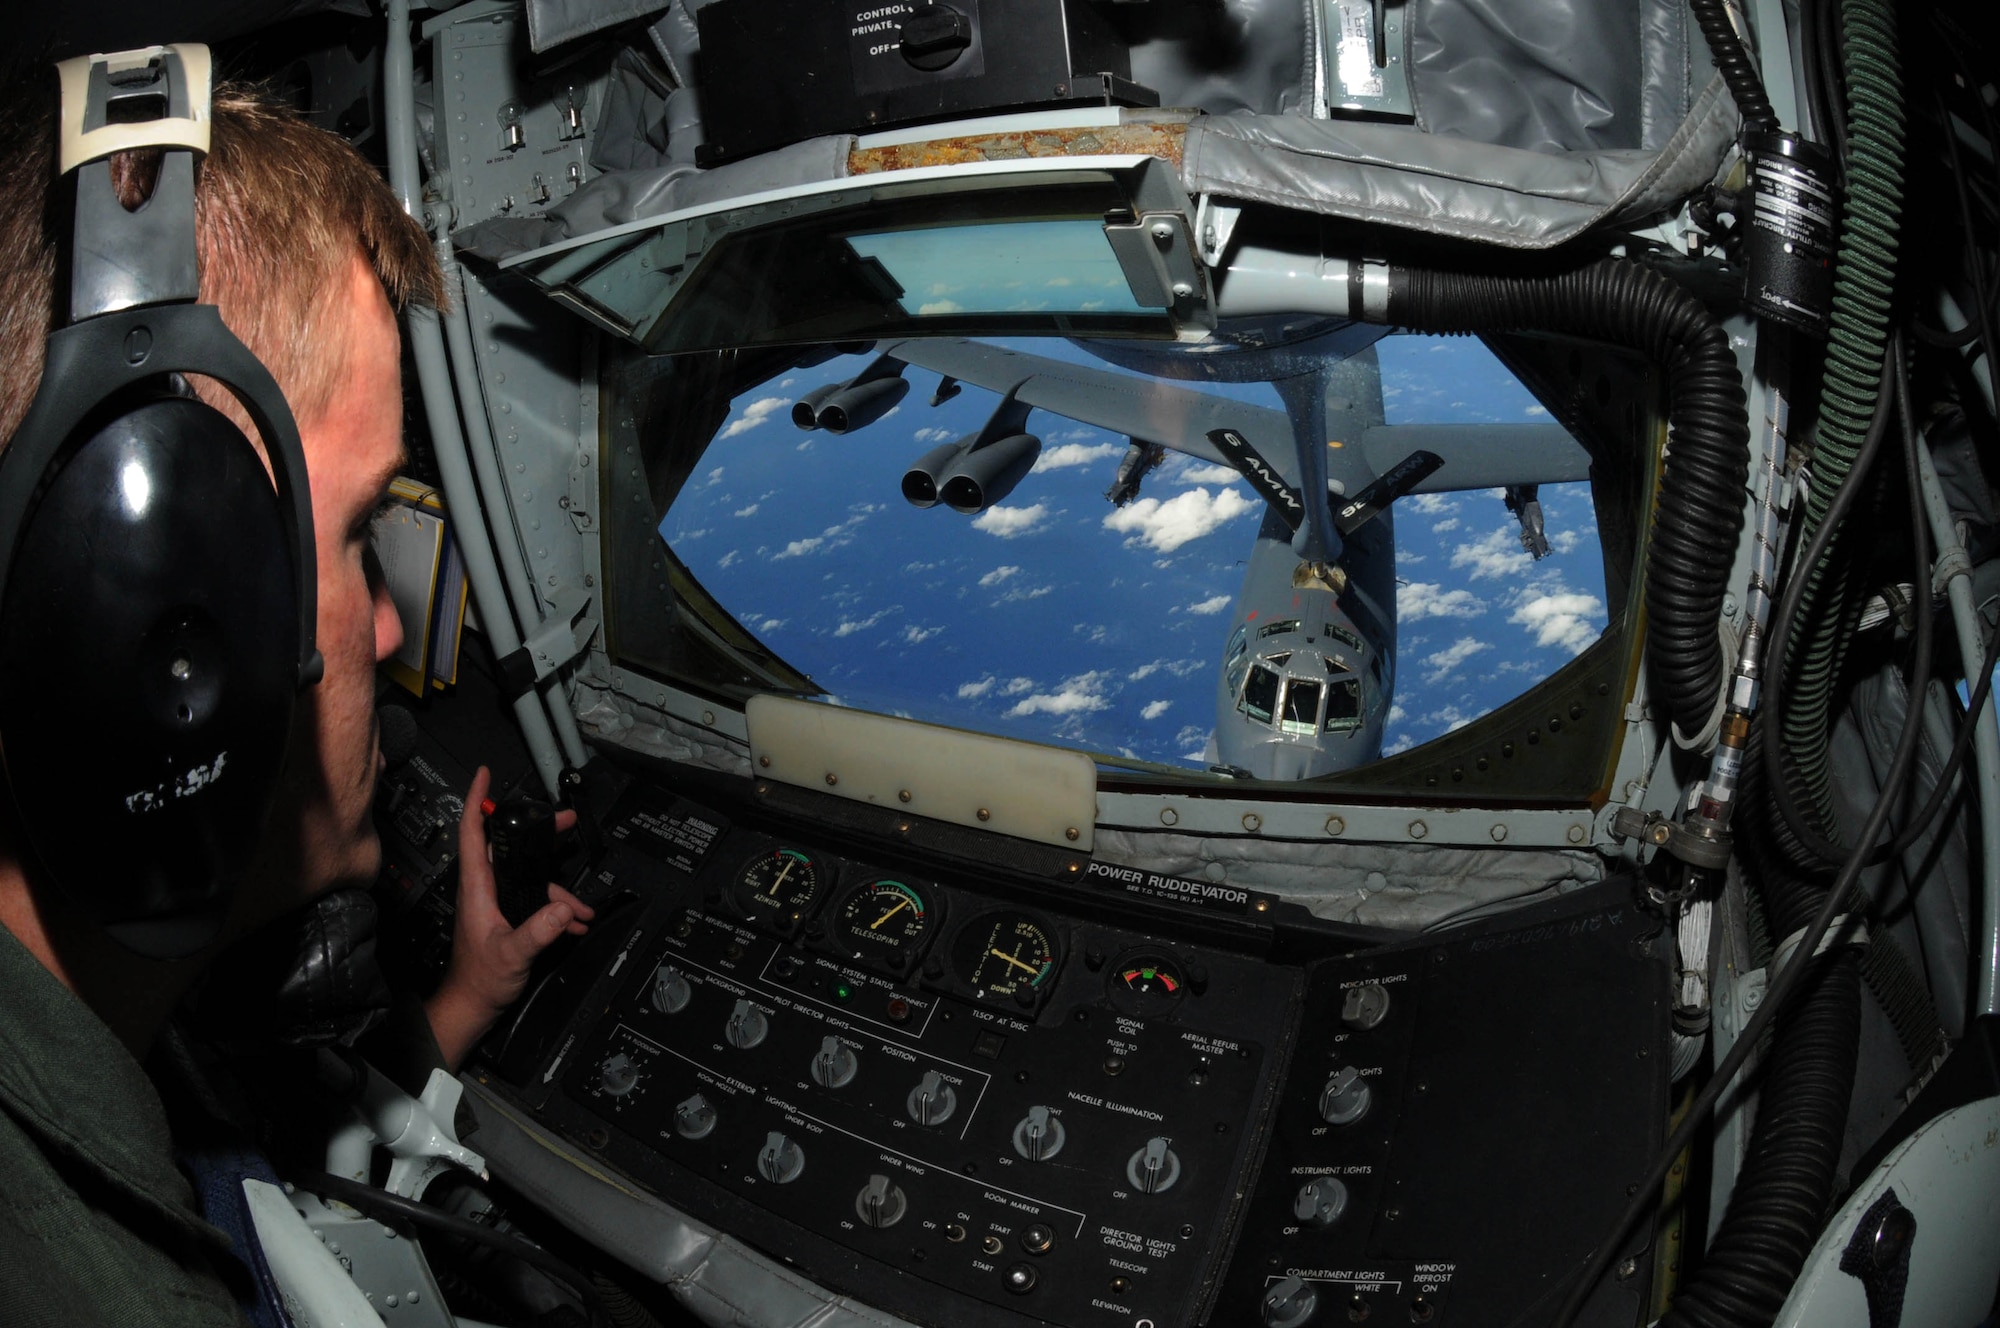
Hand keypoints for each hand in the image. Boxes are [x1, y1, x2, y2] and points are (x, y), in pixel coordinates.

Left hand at [425, 766, 594, 1069]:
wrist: (474, 1006)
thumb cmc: (479, 980)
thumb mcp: (512, 954)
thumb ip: (538, 931)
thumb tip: (562, 909)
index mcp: (477, 888)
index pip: (472, 833)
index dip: (476, 801)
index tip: (484, 775)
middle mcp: (486, 889)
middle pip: (511, 847)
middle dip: (539, 834)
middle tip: (564, 819)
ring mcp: (497, 902)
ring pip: (532, 880)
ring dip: (559, 893)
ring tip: (582, 911)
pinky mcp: (509, 916)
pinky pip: (538, 902)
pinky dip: (558, 912)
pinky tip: (574, 925)